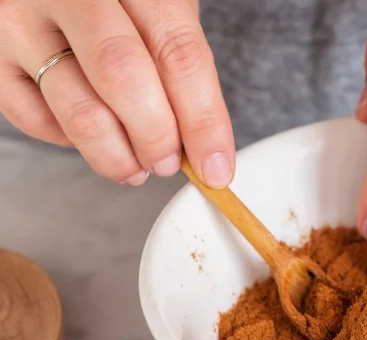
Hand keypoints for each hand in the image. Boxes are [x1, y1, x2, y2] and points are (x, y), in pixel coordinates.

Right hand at [0, 0, 233, 187]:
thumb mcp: (162, 6)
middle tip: (170, 163)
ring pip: (79, 112)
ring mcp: (20, 23)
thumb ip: (180, 65)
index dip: (204, 121)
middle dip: (157, 139)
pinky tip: (96, 137)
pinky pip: (35, 119)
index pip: (178, 54)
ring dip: (119, 157)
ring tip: (138, 165)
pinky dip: (72, 144)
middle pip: (125, 80)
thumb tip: (204, 147)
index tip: (216, 167)